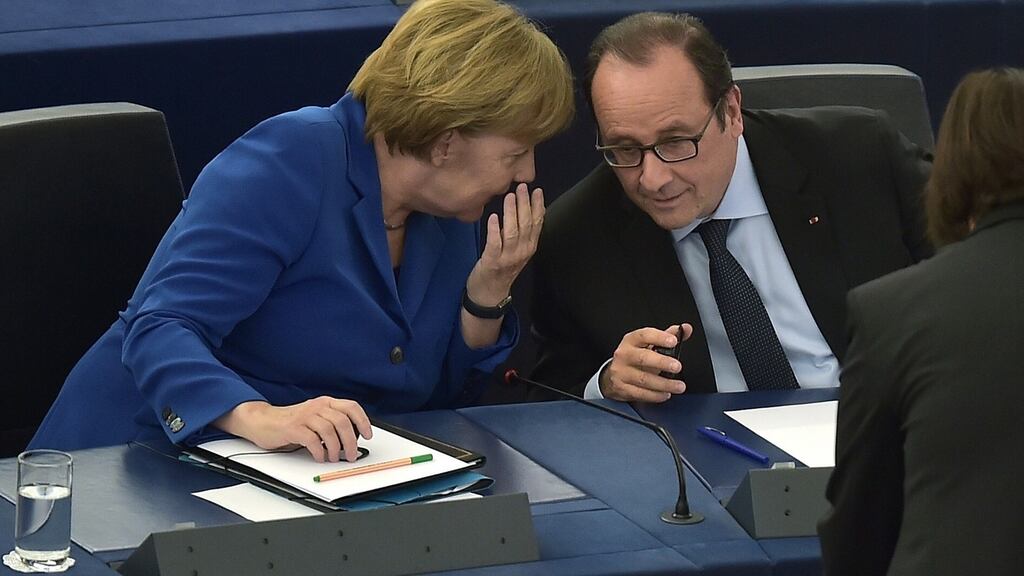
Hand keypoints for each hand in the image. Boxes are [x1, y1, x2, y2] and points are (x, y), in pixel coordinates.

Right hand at [214, 397, 372, 462]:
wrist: (263, 421)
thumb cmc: (291, 422)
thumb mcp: (315, 417)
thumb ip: (331, 423)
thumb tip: (351, 441)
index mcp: (325, 403)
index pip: (351, 407)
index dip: (362, 421)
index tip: (368, 435)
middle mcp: (317, 407)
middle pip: (342, 422)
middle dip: (350, 442)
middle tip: (351, 455)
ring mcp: (305, 416)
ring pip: (330, 431)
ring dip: (335, 449)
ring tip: (334, 458)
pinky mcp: (293, 428)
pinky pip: (312, 440)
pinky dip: (319, 452)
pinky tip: (320, 457)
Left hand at [464, 183, 543, 305]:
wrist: (490, 294)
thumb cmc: (502, 269)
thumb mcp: (517, 251)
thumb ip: (521, 233)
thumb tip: (524, 208)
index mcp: (530, 247)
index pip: (537, 223)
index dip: (538, 206)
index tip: (537, 190)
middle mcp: (522, 252)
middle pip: (526, 225)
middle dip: (525, 204)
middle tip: (522, 187)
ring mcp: (508, 258)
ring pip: (512, 232)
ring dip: (512, 213)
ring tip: (510, 197)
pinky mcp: (492, 262)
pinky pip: (494, 243)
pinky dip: (494, 230)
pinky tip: (493, 217)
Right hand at [600, 324, 693, 401]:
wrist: (613, 375)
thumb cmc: (635, 357)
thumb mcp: (648, 344)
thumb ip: (668, 335)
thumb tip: (686, 328)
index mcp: (631, 340)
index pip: (644, 335)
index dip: (659, 337)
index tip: (674, 341)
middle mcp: (624, 355)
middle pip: (643, 358)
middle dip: (662, 362)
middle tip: (677, 367)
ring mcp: (621, 372)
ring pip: (644, 379)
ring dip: (664, 384)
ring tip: (679, 386)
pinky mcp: (621, 388)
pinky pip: (640, 393)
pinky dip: (655, 395)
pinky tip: (665, 394)